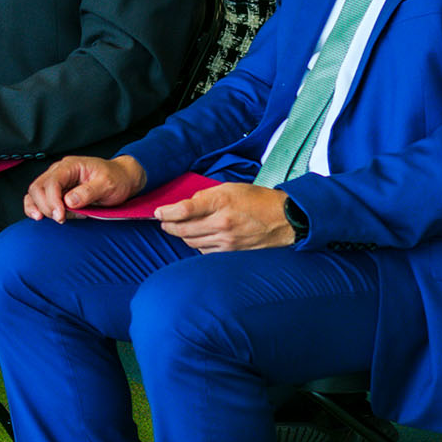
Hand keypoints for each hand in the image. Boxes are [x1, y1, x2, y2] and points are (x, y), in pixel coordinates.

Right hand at [23, 155, 146, 221]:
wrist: (122, 179)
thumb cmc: (116, 179)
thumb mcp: (107, 184)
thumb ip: (88, 192)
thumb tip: (69, 201)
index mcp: (71, 166)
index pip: (52, 182)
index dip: (52, 200)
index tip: (61, 216)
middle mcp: (59, 171)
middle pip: (38, 187)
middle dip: (45, 206)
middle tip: (60, 219)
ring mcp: (56, 180)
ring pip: (34, 193)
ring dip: (38, 207)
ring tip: (50, 218)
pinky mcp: (56, 191)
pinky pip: (38, 198)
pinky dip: (36, 208)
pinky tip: (40, 217)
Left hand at [155, 182, 295, 252]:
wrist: (284, 220)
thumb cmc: (258, 200)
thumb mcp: (231, 187)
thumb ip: (207, 195)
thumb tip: (188, 204)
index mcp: (221, 202)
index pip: (184, 210)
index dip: (166, 212)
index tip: (158, 212)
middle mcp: (222, 223)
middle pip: (183, 230)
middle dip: (169, 226)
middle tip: (164, 221)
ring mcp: (226, 241)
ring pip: (191, 242)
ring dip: (181, 235)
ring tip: (178, 228)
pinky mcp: (230, 253)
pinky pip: (204, 251)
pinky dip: (197, 244)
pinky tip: (197, 237)